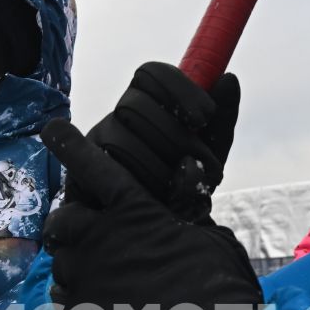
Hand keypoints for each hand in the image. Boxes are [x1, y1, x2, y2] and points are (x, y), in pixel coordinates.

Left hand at [41, 118, 263, 309]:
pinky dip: (74, 291)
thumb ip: (180, 214)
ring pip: (60, 258)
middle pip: (63, 217)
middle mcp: (101, 239)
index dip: (70, 145)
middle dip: (72, 219)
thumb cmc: (221, 288)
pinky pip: (63, 295)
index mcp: (133, 211)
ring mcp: (87, 279)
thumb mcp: (208, 237)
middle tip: (88, 227)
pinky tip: (96, 295)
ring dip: (74, 257)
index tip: (53, 129)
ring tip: (98, 266)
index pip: (92, 166)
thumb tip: (178, 193)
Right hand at [72, 63, 240, 217]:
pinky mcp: (81, 177)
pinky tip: (161, 198)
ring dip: (161, 164)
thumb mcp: (211, 155)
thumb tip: (228, 78)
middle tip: (203, 160)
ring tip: (184, 186)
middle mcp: (116, 119)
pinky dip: (142, 186)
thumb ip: (222, 121)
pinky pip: (105, 173)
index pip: (150, 74)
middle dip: (176, 135)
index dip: (178, 88)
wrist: (165, 235)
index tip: (205, 116)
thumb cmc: (186, 187)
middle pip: (134, 105)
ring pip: (119, 139)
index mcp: (145, 102)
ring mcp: (94, 146)